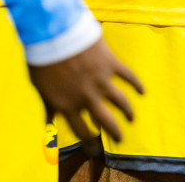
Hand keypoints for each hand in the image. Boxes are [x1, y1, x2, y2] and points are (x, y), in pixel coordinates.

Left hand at [27, 37, 142, 143]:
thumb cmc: (43, 62)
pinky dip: (136, 84)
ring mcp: (101, 80)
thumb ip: (50, 107)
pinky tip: (142, 91)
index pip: (81, 130)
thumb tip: (49, 125)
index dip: (89, 141)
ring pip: (120, 101)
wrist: (54, 36)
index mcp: (67, 104)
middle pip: (105, 120)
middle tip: (121, 139)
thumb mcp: (41, 89)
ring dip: (127, 111)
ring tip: (132, 117)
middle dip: (114, 131)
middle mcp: (86, 96)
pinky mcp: (111, 64)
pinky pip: (128, 76)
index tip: (95, 149)